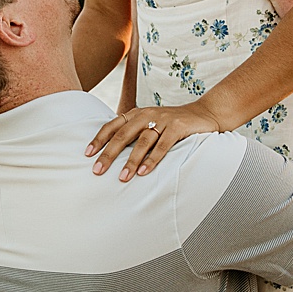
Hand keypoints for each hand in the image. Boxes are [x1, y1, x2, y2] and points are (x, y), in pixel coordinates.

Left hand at [86, 102, 221, 179]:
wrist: (205, 113)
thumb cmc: (173, 124)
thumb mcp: (151, 124)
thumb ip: (135, 134)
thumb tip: (112, 154)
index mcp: (137, 113)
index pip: (113, 125)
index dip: (99, 139)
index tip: (87, 154)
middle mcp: (147, 114)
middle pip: (123, 134)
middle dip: (109, 153)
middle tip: (98, 170)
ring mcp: (163, 120)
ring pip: (143, 141)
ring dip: (131, 161)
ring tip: (122, 178)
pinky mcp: (178, 127)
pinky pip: (163, 145)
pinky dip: (153, 159)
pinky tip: (143, 172)